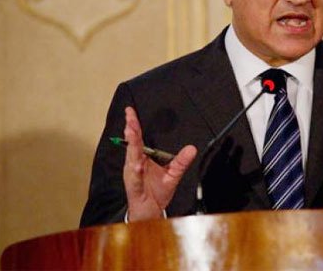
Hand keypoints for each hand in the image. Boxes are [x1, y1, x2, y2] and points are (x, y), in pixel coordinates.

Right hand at [123, 106, 196, 220]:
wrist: (151, 211)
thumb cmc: (157, 192)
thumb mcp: (173, 174)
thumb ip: (181, 161)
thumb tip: (192, 149)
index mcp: (143, 158)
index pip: (137, 138)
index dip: (134, 125)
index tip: (131, 112)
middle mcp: (136, 163)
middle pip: (132, 143)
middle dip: (131, 130)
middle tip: (130, 118)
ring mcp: (133, 174)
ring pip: (132, 157)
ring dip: (131, 145)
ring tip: (131, 132)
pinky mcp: (134, 185)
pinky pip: (135, 176)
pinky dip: (136, 170)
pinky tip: (137, 163)